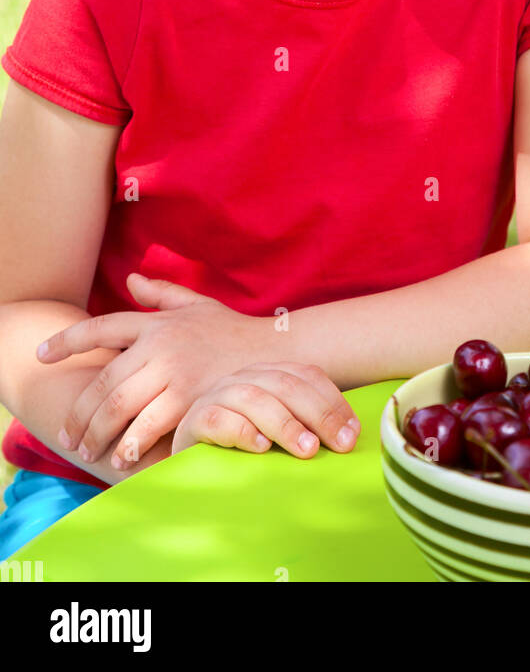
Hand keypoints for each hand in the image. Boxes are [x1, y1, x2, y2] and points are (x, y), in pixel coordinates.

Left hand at [36, 274, 262, 469]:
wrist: (278, 353)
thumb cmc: (235, 331)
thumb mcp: (198, 305)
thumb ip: (162, 294)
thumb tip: (131, 280)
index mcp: (157, 323)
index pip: (100, 328)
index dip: (67, 340)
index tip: (41, 353)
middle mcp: (160, 345)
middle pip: (104, 383)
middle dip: (80, 414)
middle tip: (69, 438)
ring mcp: (176, 372)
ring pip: (120, 408)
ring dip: (99, 435)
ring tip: (89, 452)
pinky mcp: (192, 399)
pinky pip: (150, 426)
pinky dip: (131, 445)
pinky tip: (123, 459)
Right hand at [171, 363, 361, 459]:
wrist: (192, 459)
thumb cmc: (246, 446)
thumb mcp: (280, 429)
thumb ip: (308, 423)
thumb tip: (351, 435)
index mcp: (268, 373)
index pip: (306, 375)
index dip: (333, 401)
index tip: (353, 433)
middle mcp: (244, 377)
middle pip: (285, 385)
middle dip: (318, 413)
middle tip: (339, 444)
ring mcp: (217, 396)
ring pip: (254, 398)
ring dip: (285, 423)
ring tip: (307, 449)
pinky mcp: (194, 420)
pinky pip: (219, 419)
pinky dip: (243, 430)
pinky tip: (261, 446)